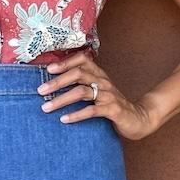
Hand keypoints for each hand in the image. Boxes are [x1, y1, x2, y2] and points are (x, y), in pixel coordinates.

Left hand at [36, 51, 157, 140]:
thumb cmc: (113, 104)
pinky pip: (92, 110)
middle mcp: (103, 81)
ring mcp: (108, 95)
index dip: (65, 62)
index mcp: (99, 74)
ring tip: (46, 107)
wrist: (139, 118)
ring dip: (61, 99)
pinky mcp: (113, 110)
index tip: (48, 69)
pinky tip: (64, 119)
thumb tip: (55, 83)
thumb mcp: (99, 90)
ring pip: (82, 92)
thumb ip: (83, 84)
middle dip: (57, 82)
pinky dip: (76, 115)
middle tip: (40, 91)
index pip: (82, 60)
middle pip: (78, 74)